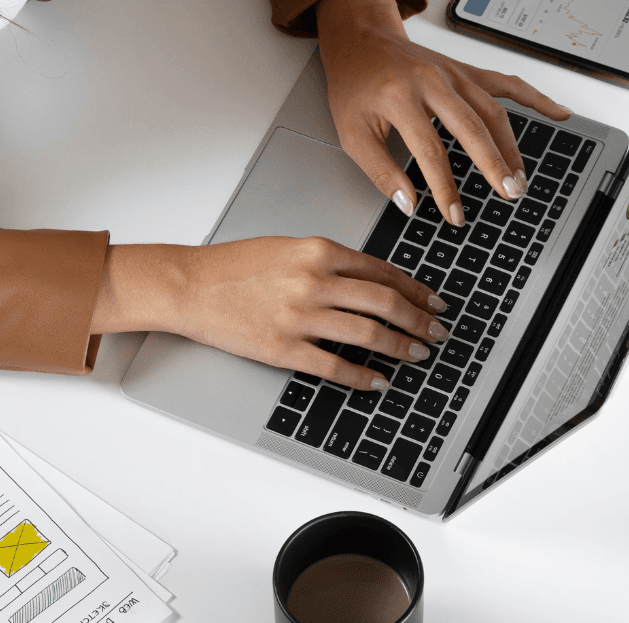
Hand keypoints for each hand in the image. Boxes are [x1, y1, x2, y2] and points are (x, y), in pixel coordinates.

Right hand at [92, 238, 448, 390]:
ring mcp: (300, 317)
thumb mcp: (286, 248)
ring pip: (369, 334)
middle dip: (421, 320)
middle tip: (438, 331)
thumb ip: (328, 261)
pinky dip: (364, 376)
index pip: (383, 272)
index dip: (417, 289)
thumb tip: (369, 282)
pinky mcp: (284, 348)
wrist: (190, 285)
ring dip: (401, 346)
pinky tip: (379, 380)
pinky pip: (336, 366)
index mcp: (318, 252)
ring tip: (417, 353)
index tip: (434, 300)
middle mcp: (315, 282)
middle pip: (386, 303)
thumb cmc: (232, 266)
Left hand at [315, 0, 571, 225]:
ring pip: (492, 110)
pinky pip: (506, 84)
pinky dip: (535, 99)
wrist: (360, 42)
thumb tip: (408, 204)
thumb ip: (380, 171)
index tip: (455, 214)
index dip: (445, 188)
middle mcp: (431, 82)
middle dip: (493, 166)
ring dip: (510, 146)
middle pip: (471, 128)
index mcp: (400, 98)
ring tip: (519, 178)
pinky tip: (558, 114)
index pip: (430, 151)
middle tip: (508, 194)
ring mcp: (452, 74)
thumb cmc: (354, 87)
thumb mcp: (351, 133)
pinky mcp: (465, 70)